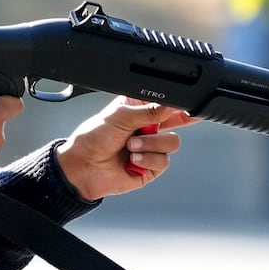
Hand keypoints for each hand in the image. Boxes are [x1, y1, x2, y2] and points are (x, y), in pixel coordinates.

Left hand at [55, 96, 191, 200]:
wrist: (83, 167)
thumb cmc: (93, 138)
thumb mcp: (120, 116)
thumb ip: (148, 111)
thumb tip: (170, 104)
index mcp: (139, 108)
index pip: (165, 102)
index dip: (177, 102)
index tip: (185, 104)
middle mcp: (148, 127)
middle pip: (177, 120)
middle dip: (180, 120)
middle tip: (185, 117)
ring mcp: (150, 147)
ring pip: (172, 142)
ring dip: (151, 143)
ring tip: (131, 146)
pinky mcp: (151, 167)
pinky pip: (163, 161)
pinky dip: (148, 159)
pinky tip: (133, 160)